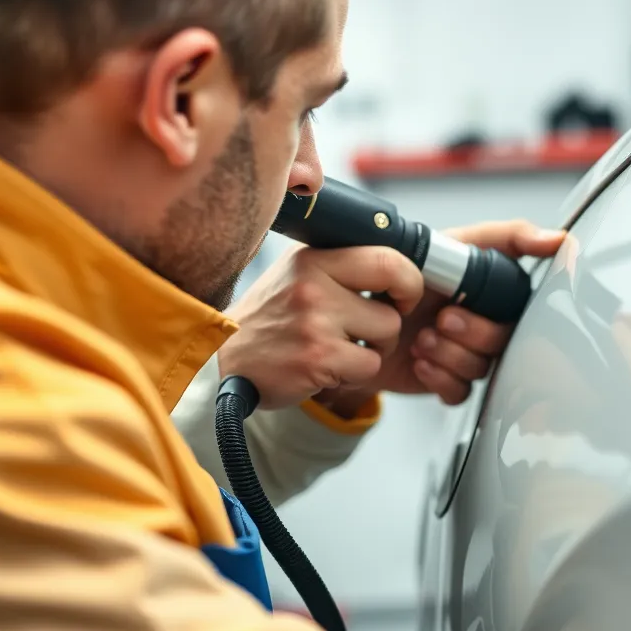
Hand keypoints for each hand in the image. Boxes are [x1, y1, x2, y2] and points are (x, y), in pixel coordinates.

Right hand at [218, 245, 423, 408]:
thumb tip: (398, 266)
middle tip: (382, 325)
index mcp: (312, 258)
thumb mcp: (296, 275)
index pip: (387, 257)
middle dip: (397, 315)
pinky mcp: (318, 357)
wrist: (221, 360)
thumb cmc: (269, 319)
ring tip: (343, 349)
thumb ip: (339, 266)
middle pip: (396, 297)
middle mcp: (313, 284)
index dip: (409, 279)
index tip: (402, 294)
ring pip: (387, 333)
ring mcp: (315, 321)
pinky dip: (357, 373)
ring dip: (374, 348)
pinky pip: (370, 365)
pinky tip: (330, 368)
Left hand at [323, 220, 563, 410]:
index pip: (523, 310)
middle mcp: (487, 324)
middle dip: (469, 333)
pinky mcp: (450, 380)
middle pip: (503, 342)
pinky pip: (462, 392)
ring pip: (482, 368)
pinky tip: (419, 361)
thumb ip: (510, 236)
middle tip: (440, 320)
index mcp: (496, 294)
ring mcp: (469, 354)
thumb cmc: (408, 270)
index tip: (460, 303)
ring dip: (449, 354)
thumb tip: (559, 239)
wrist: (359, 309)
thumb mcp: (456, 242)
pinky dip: (439, 378)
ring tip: (420, 339)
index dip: (494, 312)